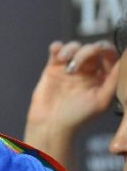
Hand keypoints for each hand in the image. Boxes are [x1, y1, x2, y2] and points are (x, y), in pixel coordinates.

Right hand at [24, 40, 118, 168]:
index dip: (107, 50)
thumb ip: (114, 80)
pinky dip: (57, 47)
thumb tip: (123, 62)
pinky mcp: (53, 68)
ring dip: (71, 50)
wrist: (51, 124)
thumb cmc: (78, 117)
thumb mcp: (102, 100)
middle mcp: (87, 70)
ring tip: (66, 65)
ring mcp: (69, 68)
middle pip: (92, 48)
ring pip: (74, 46)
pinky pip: (56, 50)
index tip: (102, 52)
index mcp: (102, 77)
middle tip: (78, 63)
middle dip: (87, 51)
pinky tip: (57, 53)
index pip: (109, 56)